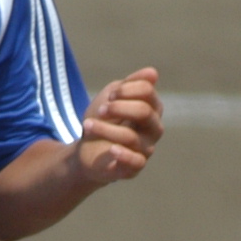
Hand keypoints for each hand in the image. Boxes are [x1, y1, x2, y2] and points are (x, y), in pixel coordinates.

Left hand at [77, 68, 162, 183]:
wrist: (86, 148)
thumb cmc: (102, 120)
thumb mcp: (112, 97)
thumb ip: (131, 84)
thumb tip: (153, 73)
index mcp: (151, 108)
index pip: (147, 92)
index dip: (125, 90)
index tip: (110, 96)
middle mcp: (154, 129)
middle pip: (144, 112)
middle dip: (118, 108)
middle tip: (101, 110)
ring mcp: (146, 149)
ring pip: (130, 136)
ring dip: (103, 129)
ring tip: (86, 126)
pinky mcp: (134, 167)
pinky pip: (136, 161)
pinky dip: (124, 155)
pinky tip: (111, 149)